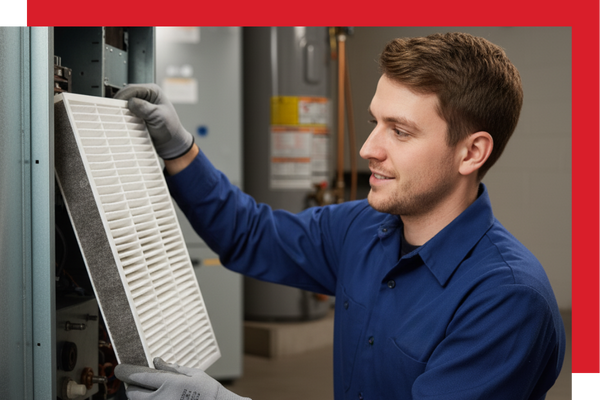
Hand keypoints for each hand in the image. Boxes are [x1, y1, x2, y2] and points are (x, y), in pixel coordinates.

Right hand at [114, 83, 193, 159]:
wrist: (171, 144)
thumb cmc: (170, 129)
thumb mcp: (158, 116)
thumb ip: (145, 108)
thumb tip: (131, 102)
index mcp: (153, 91)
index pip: (132, 89)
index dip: (122, 96)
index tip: (115, 105)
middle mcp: (146, 96)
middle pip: (126, 95)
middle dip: (120, 103)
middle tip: (113, 112)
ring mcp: (141, 105)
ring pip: (124, 104)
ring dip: (121, 111)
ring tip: (117, 117)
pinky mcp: (137, 114)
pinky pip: (126, 113)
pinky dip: (123, 117)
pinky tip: (122, 121)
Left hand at [114, 357, 249, 399]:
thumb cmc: (208, 391)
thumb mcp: (192, 374)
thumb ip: (172, 368)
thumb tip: (157, 362)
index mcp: (170, 383)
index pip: (139, 376)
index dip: (125, 372)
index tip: (120, 369)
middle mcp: (162, 399)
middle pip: (133, 393)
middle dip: (131, 386)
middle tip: (134, 381)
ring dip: (138, 396)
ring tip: (145, 390)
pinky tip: (156, 396)